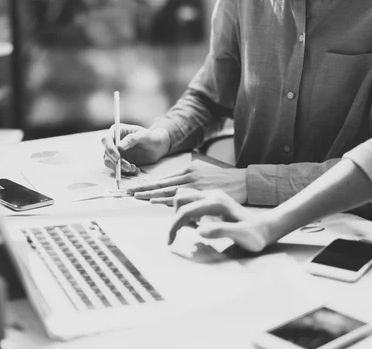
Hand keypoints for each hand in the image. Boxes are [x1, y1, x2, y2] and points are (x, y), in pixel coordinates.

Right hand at [101, 124, 169, 172]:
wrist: (158, 147)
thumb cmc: (151, 137)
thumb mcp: (144, 136)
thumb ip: (132, 139)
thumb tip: (119, 146)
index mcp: (117, 131)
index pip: (106, 139)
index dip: (109, 149)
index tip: (117, 157)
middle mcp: (114, 142)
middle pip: (106, 153)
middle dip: (116, 162)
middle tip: (128, 167)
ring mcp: (116, 152)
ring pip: (110, 162)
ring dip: (120, 168)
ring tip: (133, 168)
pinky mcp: (120, 161)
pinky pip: (117, 168)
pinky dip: (125, 171)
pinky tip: (135, 169)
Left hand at [128, 164, 247, 203]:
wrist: (244, 181)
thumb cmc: (224, 181)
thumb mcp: (204, 175)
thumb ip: (189, 181)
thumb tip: (175, 190)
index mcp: (187, 171)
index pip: (162, 180)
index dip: (147, 185)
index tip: (134, 189)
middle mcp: (188, 175)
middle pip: (161, 184)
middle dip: (143, 189)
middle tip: (127, 193)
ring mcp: (193, 182)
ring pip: (167, 189)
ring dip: (150, 194)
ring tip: (135, 197)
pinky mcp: (200, 190)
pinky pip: (179, 196)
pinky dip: (165, 198)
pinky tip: (154, 201)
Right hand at [167, 189, 270, 252]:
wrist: (265, 228)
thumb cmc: (254, 235)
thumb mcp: (241, 236)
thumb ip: (221, 231)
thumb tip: (199, 231)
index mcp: (216, 203)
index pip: (186, 211)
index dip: (174, 226)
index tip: (169, 242)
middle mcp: (212, 195)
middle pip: (181, 198)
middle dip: (175, 218)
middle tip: (179, 235)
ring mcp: (212, 195)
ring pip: (184, 197)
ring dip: (180, 213)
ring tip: (189, 229)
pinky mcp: (212, 199)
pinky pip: (191, 201)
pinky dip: (187, 212)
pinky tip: (197, 225)